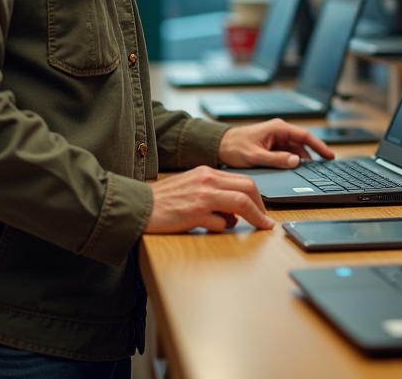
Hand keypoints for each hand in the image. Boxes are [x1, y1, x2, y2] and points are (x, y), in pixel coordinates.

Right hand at [146, 166, 272, 232]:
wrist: (137, 206)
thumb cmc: (162, 200)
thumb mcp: (190, 185)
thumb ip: (212, 191)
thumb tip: (233, 209)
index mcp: (206, 172)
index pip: (244, 180)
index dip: (258, 197)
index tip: (262, 209)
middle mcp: (207, 181)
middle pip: (248, 189)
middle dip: (261, 207)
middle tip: (264, 220)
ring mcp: (202, 197)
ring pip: (241, 204)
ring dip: (252, 218)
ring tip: (253, 227)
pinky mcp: (195, 214)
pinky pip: (221, 223)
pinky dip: (222, 228)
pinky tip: (211, 228)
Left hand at [218, 118, 335, 168]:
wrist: (219, 145)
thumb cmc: (234, 147)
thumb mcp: (255, 156)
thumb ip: (276, 159)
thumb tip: (296, 161)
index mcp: (277, 128)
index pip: (305, 136)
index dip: (319, 146)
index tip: (330, 156)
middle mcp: (279, 131)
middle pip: (302, 144)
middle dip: (312, 156)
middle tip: (321, 169)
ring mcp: (276, 138)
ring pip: (295, 150)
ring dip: (301, 160)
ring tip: (309, 172)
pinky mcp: (272, 145)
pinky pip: (287, 153)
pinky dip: (292, 161)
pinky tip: (295, 170)